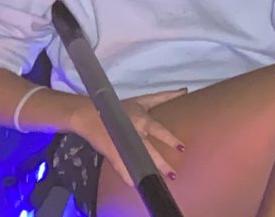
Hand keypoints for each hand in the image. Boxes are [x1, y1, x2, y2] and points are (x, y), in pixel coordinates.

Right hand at [67, 89, 186, 189]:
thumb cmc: (121, 107)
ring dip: (147, 173)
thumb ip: (164, 97)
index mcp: (143, 121)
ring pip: (137, 162)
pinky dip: (128, 177)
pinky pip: (121, 168)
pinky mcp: (113, 155)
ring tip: (158, 182)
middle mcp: (134, 134)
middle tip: (172, 174)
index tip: (182, 148)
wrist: (89, 115)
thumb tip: (184, 90)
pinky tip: (136, 185)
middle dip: (160, 163)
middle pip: (149, 151)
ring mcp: (122, 146)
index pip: (158, 131)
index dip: (170, 139)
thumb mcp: (143, 100)